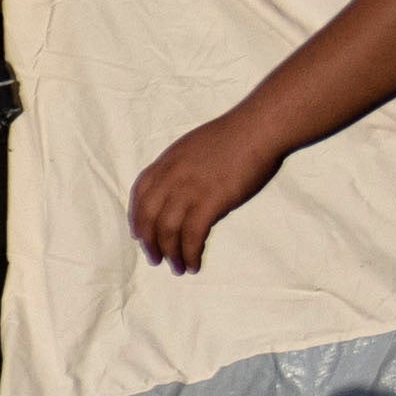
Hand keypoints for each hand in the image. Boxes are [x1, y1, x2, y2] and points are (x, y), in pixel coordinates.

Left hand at [128, 104, 297, 274]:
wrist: (258, 127)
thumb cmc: (235, 134)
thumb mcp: (195, 146)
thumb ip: (182, 167)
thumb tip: (182, 189)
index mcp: (168, 161)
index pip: (140, 193)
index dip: (137, 217)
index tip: (139, 234)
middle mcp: (172, 176)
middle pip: (149, 216)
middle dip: (149, 242)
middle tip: (155, 259)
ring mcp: (189, 188)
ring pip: (167, 230)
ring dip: (170, 253)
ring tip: (177, 267)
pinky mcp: (210, 200)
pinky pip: (192, 235)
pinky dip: (190, 253)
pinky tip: (194, 264)